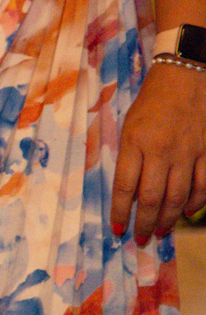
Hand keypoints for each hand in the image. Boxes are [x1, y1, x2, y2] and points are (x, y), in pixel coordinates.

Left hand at [112, 60, 205, 242]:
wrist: (185, 75)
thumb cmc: (150, 102)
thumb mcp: (128, 127)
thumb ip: (128, 158)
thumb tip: (130, 193)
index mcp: (135, 143)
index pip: (124, 187)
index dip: (119, 212)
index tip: (116, 229)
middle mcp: (162, 150)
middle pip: (152, 198)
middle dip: (145, 223)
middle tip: (140, 239)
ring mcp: (188, 151)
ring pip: (178, 195)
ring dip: (168, 218)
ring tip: (160, 231)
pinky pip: (204, 183)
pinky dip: (196, 201)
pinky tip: (187, 212)